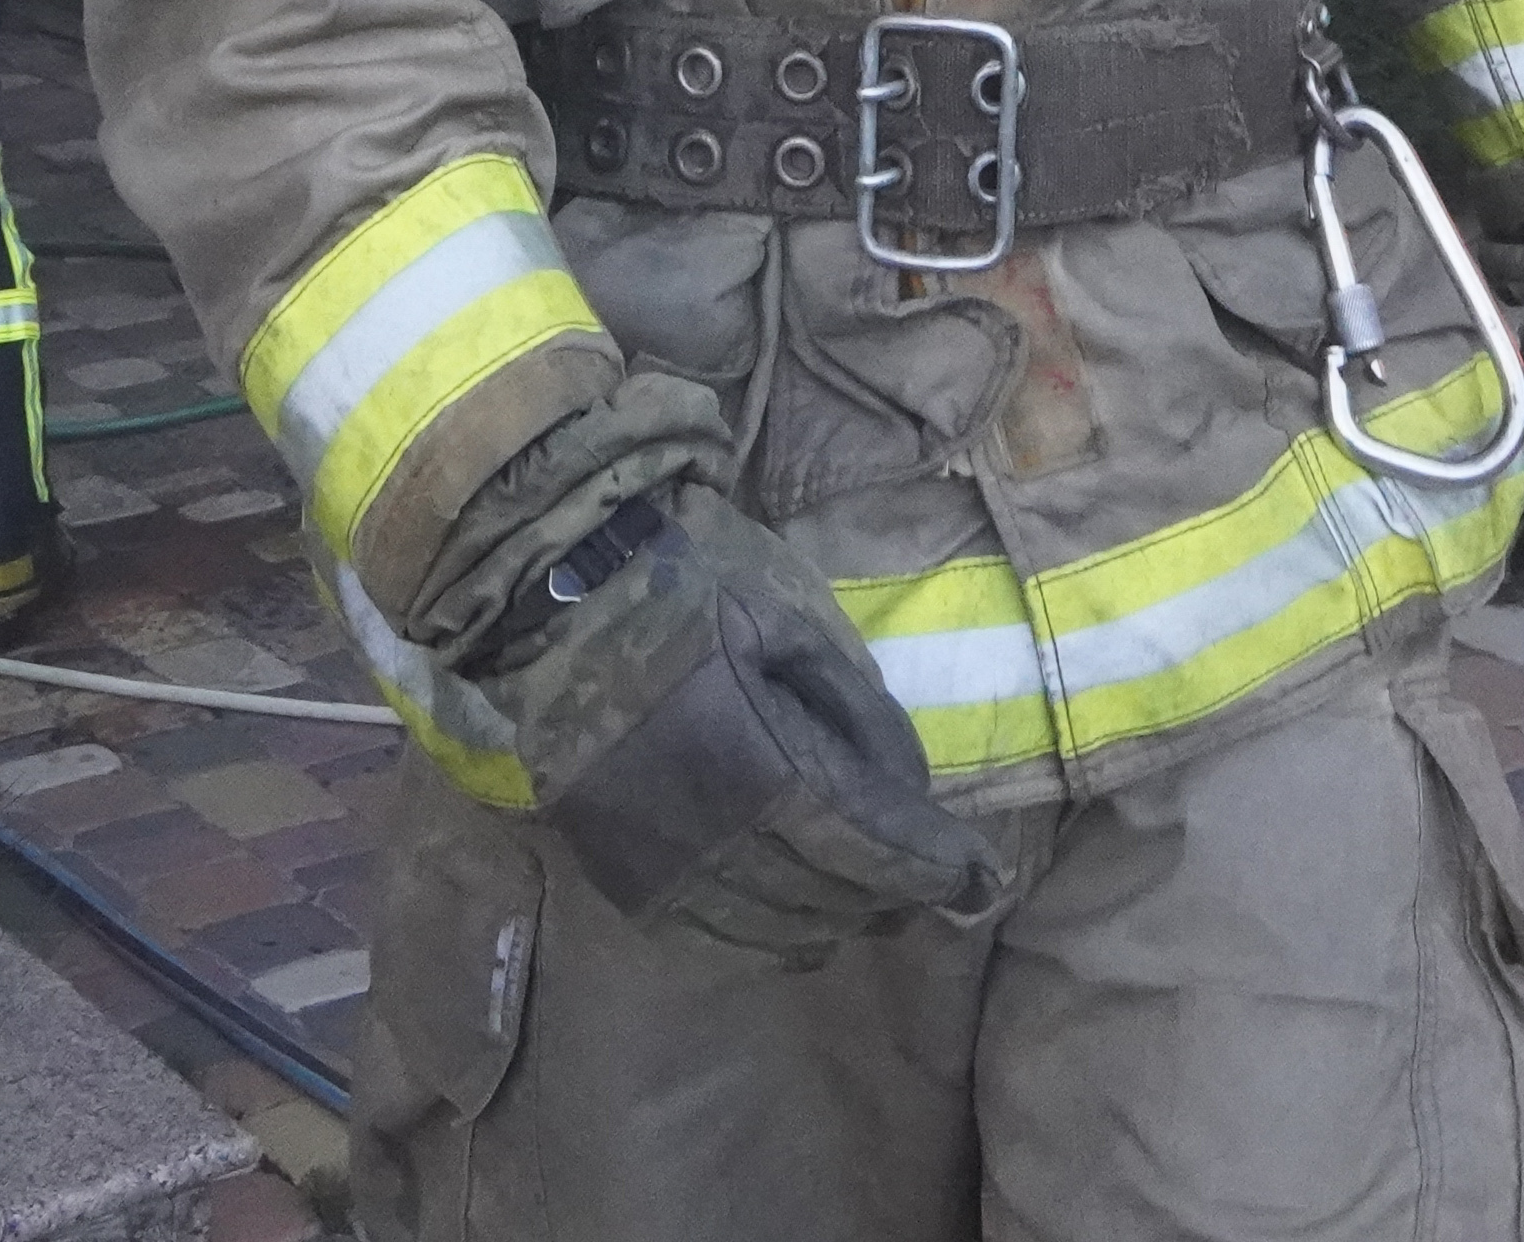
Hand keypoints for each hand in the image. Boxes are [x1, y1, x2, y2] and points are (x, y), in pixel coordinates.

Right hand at [465, 485, 1007, 954]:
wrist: (548, 584)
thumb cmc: (686, 580)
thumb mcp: (792, 617)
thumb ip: (856, 711)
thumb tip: (907, 791)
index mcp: (757, 761)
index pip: (864, 844)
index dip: (926, 868)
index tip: (974, 879)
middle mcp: (706, 832)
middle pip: (819, 895)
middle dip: (884, 899)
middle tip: (929, 893)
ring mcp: (654, 858)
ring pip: (762, 928)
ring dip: (827, 926)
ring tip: (868, 913)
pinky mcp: (614, 865)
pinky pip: (697, 934)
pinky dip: (755, 943)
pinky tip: (789, 932)